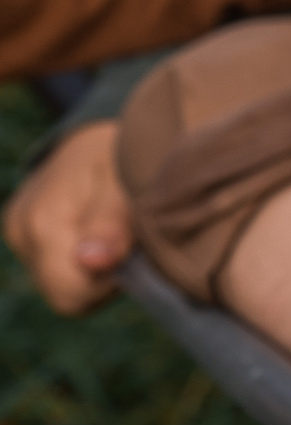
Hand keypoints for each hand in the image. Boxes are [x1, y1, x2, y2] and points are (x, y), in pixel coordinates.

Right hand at [3, 123, 133, 315]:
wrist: (99, 130)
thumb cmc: (122, 150)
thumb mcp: (128, 179)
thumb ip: (112, 224)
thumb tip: (91, 263)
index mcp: (43, 222)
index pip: (71, 294)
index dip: (111, 288)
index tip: (137, 258)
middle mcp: (22, 232)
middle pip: (65, 294)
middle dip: (105, 281)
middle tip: (134, 245)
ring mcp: (19, 234)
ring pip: (62, 283)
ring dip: (98, 271)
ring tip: (121, 234)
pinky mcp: (25, 234)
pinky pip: (59, 267)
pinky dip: (87, 259)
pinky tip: (106, 233)